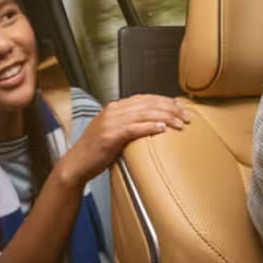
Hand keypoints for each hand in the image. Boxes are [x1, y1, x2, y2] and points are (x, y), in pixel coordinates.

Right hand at [59, 94, 188, 185]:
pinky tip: (162, 129)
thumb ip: (130, 124)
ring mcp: (110, 123)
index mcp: (115, 107)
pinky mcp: (110, 136)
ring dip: (165, 117)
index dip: (165, 101)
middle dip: (170, 108)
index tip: (181, 107)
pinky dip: (149, 127)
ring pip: (144, 114)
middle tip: (186, 116)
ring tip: (180, 123)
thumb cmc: (96, 151)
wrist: (76, 164)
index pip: (145, 98)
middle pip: (148, 104)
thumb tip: (153, 125)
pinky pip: (134, 128)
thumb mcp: (114, 132)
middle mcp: (113, 111)